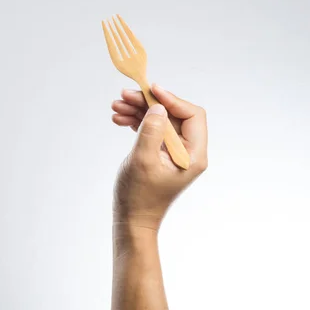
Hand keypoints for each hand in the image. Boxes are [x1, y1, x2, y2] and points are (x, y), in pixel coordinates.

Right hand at [111, 84, 207, 231]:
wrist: (131, 219)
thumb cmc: (138, 196)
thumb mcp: (143, 160)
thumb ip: (151, 131)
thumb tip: (158, 107)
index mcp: (193, 155)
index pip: (192, 115)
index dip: (172, 100)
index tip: (151, 90)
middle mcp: (187, 151)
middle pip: (173, 115)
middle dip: (148, 103)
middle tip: (124, 96)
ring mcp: (173, 153)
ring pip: (160, 120)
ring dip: (139, 111)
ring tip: (116, 107)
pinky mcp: (160, 154)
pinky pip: (151, 130)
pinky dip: (136, 122)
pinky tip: (119, 119)